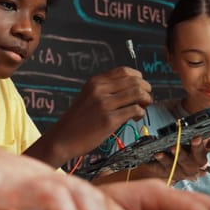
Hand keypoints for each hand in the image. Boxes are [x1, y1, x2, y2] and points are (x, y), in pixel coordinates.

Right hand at [30, 66, 151, 166]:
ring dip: (146, 101)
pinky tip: (135, 118)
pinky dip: (140, 113)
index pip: (124, 71)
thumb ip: (106, 90)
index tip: (141, 86)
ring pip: (138, 94)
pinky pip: (135, 110)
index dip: (138, 78)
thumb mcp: (88, 96)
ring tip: (142, 108)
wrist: (63, 138)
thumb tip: (133, 88)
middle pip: (134, 81)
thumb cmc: (77, 120)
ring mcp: (104, 105)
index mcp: (95, 82)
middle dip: (146, 90)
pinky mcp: (109, 120)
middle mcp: (100, 90)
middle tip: (146, 99)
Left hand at [127, 130, 209, 181]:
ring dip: (180, 154)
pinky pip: (168, 167)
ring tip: (173, 147)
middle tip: (196, 139)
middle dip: (198, 147)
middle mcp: (197, 161)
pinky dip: (163, 160)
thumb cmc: (175, 141)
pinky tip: (158, 153)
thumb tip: (195, 106)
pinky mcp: (171, 173)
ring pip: (185, 163)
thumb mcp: (184, 130)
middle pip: (201, 158)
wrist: (157, 158)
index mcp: (204, 148)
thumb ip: (190, 122)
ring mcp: (185, 169)